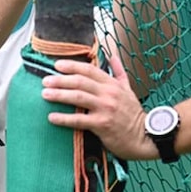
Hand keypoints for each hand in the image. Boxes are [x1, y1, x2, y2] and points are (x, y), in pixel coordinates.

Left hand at [41, 50, 156, 159]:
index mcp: (113, 84)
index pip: (90, 70)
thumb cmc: (133, 113)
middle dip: (60, 80)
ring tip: (44, 94)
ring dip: (59, 95)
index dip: (72, 66)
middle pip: (80, 82)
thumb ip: (118, 72)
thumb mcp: (128, 90)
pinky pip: (79, 120)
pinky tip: (51, 117)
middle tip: (45, 81)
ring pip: (78, 98)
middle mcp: (109, 94)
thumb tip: (112, 55)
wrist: (146, 136)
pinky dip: (63, 118)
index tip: (56, 65)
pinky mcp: (102, 124)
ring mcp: (106, 108)